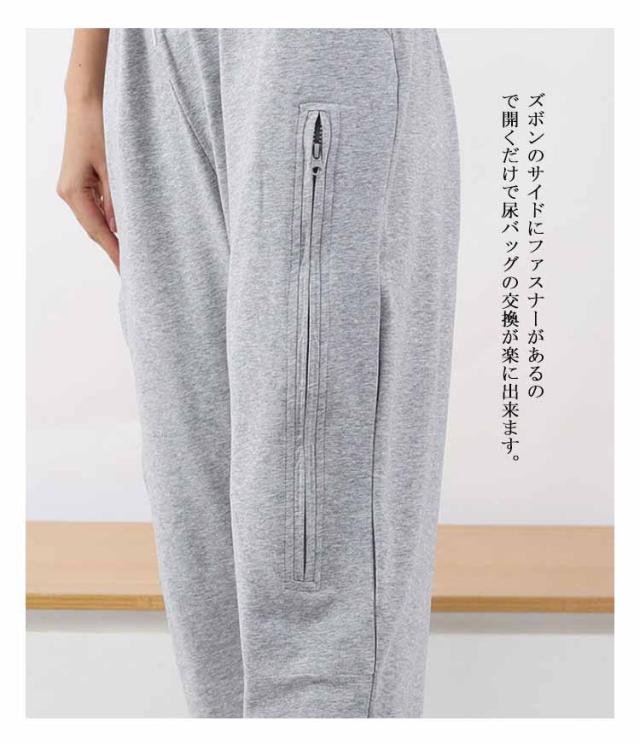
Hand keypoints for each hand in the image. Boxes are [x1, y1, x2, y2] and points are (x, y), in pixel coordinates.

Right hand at [57, 99, 118, 270]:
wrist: (86, 103)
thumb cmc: (100, 129)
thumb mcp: (115, 167)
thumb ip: (117, 200)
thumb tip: (120, 229)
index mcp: (74, 192)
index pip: (98, 231)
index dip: (114, 251)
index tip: (127, 269)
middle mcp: (69, 193)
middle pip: (94, 229)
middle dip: (113, 248)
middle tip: (134, 269)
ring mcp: (73, 188)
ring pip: (95, 220)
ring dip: (112, 236)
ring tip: (132, 254)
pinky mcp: (80, 183)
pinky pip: (95, 208)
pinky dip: (109, 221)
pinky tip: (123, 231)